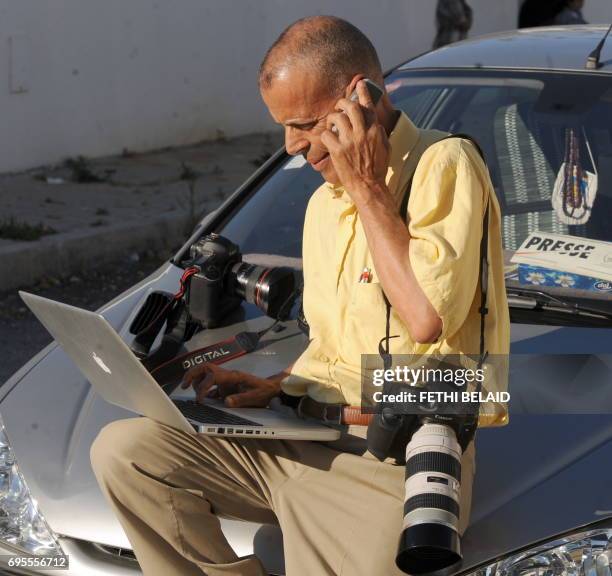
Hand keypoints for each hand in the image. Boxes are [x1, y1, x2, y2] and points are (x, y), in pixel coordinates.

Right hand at [180, 363, 280, 407]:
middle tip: (183, 386)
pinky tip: (202, 400)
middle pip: (205, 368)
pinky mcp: (226, 386)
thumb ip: (241, 399)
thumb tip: (226, 402)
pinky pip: (211, 385)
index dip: (204, 387)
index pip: (213, 377)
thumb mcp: (255, 397)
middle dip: (192, 374)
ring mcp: (226, 380)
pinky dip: (204, 390)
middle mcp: (227, 375)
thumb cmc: (264, 391)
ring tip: (191, 392)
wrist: (271, 388)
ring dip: (196, 381)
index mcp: (233, 376)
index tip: (200, 399)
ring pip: (205, 374)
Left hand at [321, 80, 390, 200]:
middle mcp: (362, 132)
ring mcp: (350, 141)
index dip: (363, 92)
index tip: (359, 83)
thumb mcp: (385, 147)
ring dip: (332, 118)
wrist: (369, 186)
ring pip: (337, 118)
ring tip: (332, 124)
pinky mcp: (338, 151)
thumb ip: (378, 132)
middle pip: (350, 107)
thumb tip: (375, 122)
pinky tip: (328, 141)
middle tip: (338, 106)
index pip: (368, 105)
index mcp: (374, 130)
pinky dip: (326, 136)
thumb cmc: (377, 168)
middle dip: (342, 102)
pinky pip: (327, 135)